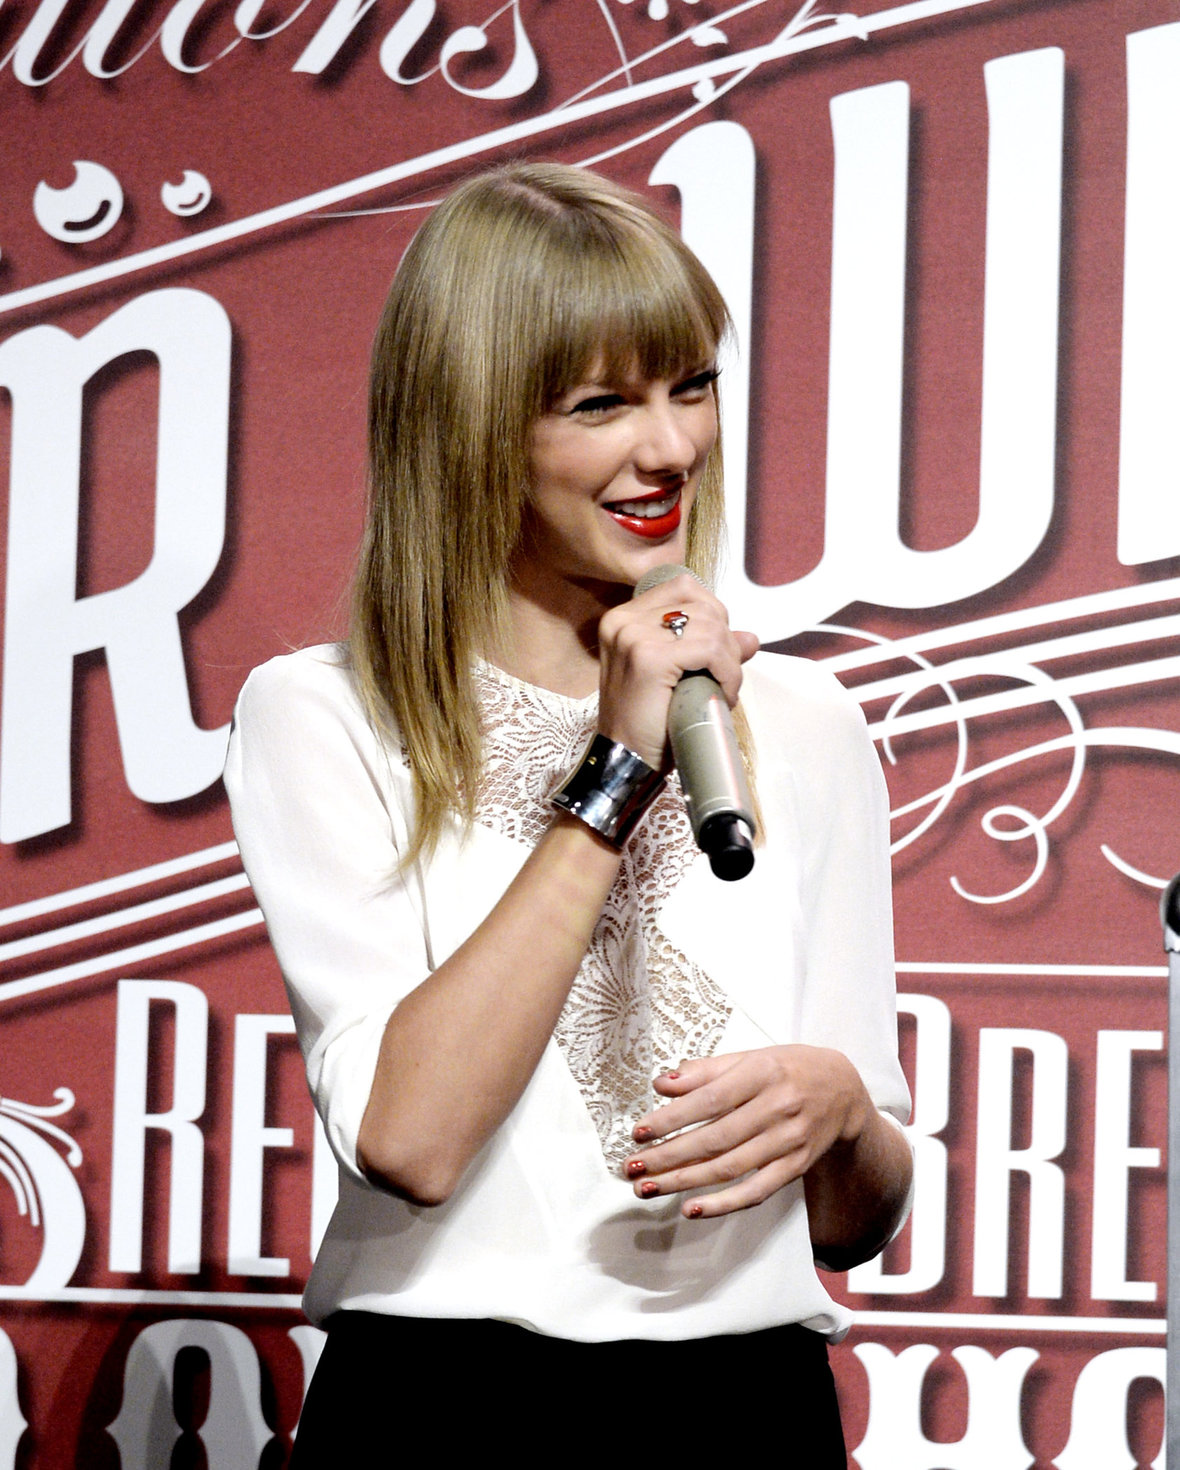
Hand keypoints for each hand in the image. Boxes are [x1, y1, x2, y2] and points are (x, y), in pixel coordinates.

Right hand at [596, 574, 758, 769]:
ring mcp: (633, 637)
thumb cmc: (646, 726)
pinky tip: (721, 694)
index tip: (715, 654)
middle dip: (725, 640)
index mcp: (623, 619)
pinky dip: (727, 672)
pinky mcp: (648, 658)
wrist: (625, 763)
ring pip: (710, 625)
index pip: (684, 589)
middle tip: (723, 676)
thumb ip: (711, 650)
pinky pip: (710, 649)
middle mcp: (623, 621)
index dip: (712, 617)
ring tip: (720, 689)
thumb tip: (750, 637)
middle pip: (701, 604)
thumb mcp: (678, 677)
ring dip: (729, 660)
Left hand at [623, 1045, 872, 1218]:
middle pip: (716, 1139)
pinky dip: (724, 1204)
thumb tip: (661, 1084)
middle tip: (633, 1167)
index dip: (672, 1119)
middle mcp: (779, 1107)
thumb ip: (705, 1071)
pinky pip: (757, 1191)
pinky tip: (692, 1209)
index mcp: (763, 1072)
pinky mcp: (796, 1166)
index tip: (639, 1133)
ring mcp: (790, 1140)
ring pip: (730, 1168)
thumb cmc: (786, 1069)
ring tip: (648, 1187)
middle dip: (669, 1156)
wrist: (843, 1091)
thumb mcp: (750, 1058)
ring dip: (685, 1182)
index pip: (709, 1100)